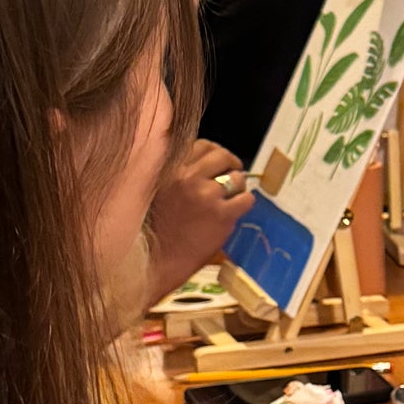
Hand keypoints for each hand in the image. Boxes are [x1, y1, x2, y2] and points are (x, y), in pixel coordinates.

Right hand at [144, 140, 254, 305]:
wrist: (158, 258)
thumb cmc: (158, 225)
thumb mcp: (160, 188)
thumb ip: (179, 172)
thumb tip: (206, 160)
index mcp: (170, 168)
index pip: (202, 145)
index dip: (215, 153)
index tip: (219, 162)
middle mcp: (187, 177)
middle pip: (222, 156)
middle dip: (231, 164)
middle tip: (233, 174)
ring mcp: (206, 195)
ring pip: (237, 178)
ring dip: (237, 187)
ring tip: (230, 199)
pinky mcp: (221, 214)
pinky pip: (246, 199)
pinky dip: (245, 203)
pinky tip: (235, 211)